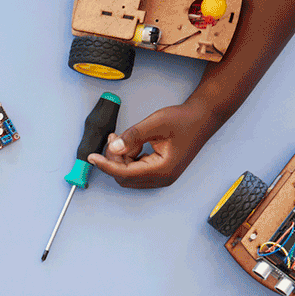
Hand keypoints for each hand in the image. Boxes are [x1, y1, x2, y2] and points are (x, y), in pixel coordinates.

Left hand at [86, 102, 224, 188]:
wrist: (202, 118)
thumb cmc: (184, 120)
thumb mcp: (156, 123)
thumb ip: (133, 136)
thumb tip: (113, 147)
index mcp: (162, 170)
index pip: (125, 173)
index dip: (106, 165)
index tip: (91, 157)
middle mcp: (162, 178)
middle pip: (125, 177)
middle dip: (114, 159)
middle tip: (112, 138)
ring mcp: (162, 176)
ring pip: (129, 173)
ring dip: (121, 157)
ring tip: (121, 137)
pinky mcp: (160, 170)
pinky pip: (137, 168)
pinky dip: (128, 157)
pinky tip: (129, 142)